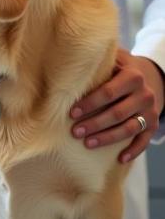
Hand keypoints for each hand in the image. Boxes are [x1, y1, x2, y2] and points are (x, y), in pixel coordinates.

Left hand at [70, 48, 163, 162]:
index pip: (108, 92)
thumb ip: (94, 61)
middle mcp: (144, 94)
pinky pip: (144, 141)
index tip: (72, 113)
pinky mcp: (152, 125)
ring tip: (87, 143)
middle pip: (117, 113)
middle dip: (95, 124)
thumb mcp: (112, 59)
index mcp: (132, 76)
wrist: (148, 77)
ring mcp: (150, 111)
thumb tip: (64, 61)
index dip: (90, 104)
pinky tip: (119, 159)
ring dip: (108, 138)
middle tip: (75, 132)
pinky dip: (133, 151)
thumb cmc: (118, 69)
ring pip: (129, 129)